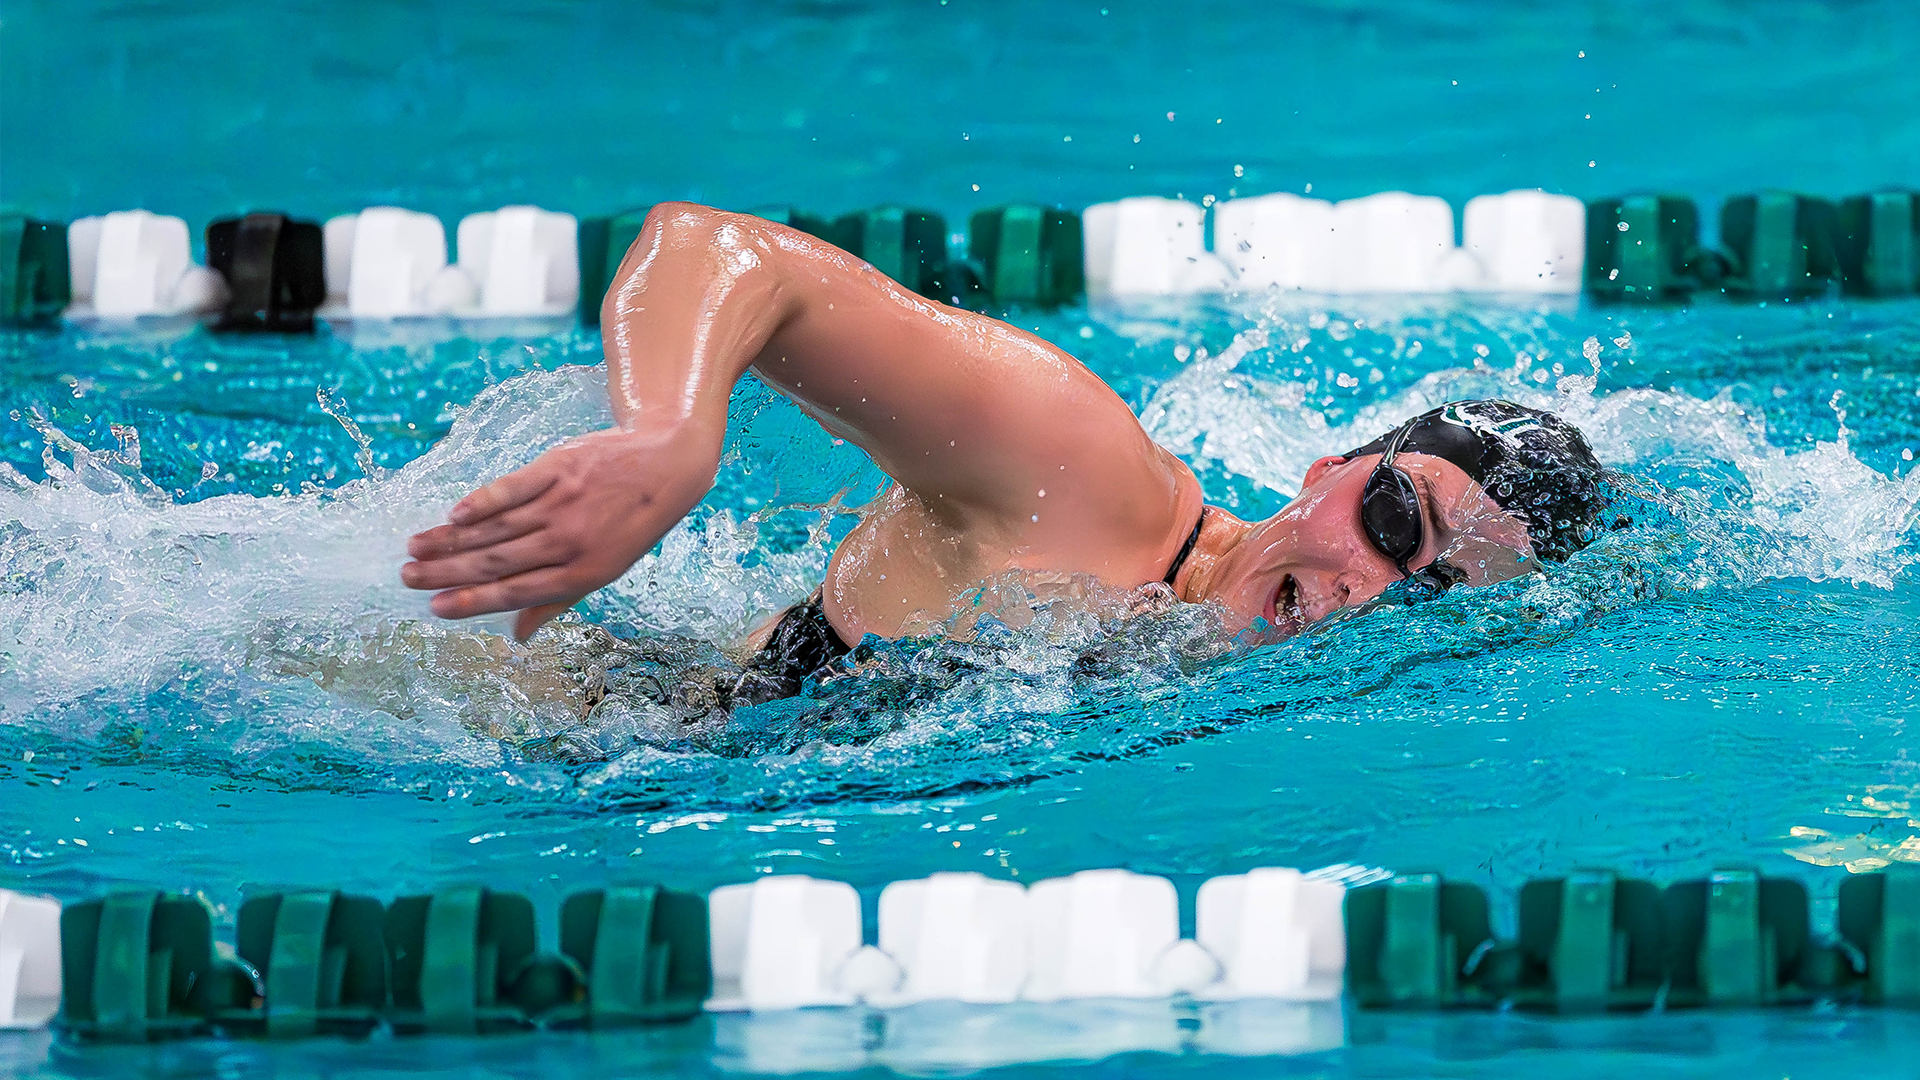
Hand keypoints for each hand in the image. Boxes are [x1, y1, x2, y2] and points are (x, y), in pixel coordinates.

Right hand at [402, 426, 716, 639]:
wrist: (666, 464)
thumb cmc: (630, 523)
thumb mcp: (604, 569)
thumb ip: (556, 601)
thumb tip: (517, 636)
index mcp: (581, 573)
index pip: (516, 593)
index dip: (473, 601)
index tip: (435, 608)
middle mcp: (570, 542)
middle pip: (498, 562)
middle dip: (448, 573)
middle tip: (407, 578)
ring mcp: (563, 504)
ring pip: (497, 528)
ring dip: (451, 540)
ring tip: (414, 549)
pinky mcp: (557, 468)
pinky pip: (512, 488)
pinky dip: (482, 502)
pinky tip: (453, 514)